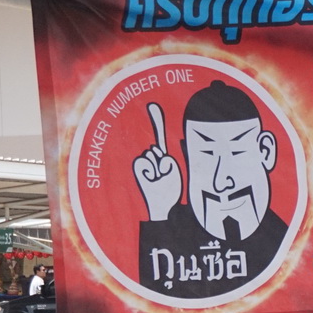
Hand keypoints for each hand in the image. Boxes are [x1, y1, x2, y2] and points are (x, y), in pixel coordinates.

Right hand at [133, 103, 182, 220]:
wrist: (162, 206)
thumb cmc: (170, 191)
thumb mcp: (174, 172)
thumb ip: (171, 161)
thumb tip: (168, 154)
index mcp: (162, 156)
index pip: (159, 136)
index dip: (156, 121)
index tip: (152, 106)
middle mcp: (152, 157)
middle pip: (157, 148)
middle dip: (163, 160)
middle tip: (165, 176)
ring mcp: (144, 162)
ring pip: (152, 156)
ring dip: (160, 169)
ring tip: (160, 180)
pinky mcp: (138, 167)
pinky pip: (142, 161)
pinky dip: (149, 170)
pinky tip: (152, 180)